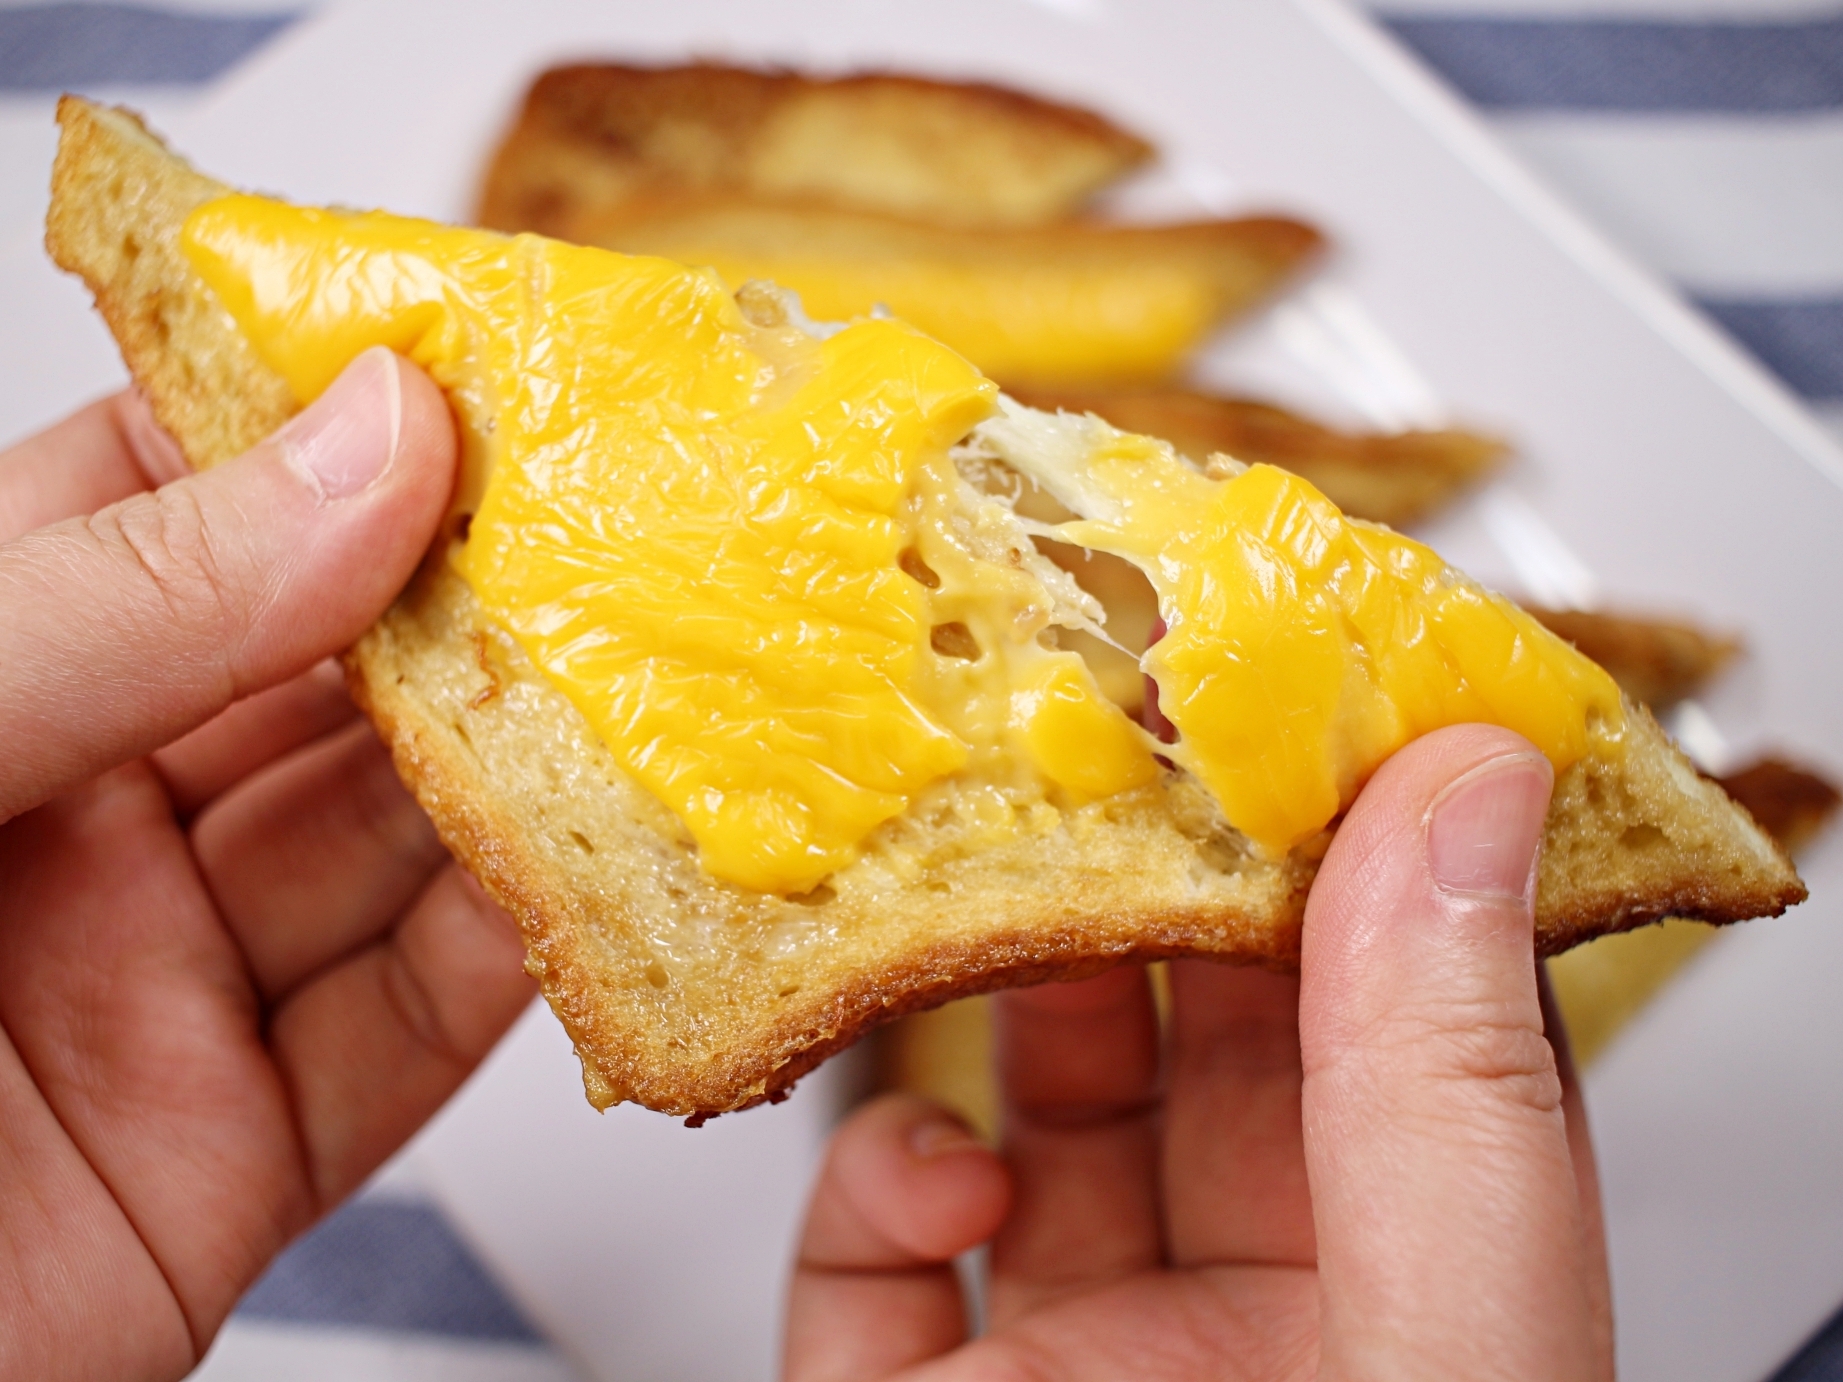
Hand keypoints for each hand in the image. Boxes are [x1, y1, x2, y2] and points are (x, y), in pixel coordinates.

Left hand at [0, 350, 534, 1380]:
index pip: (175, 494)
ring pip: (398, 852)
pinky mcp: (228, 1157)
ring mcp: (157, 990)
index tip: (498, 369)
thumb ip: (117, 607)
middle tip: (634, 539)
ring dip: (531, 783)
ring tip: (662, 700)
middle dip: (480, 607)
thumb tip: (372, 449)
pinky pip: (409, 1040)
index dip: (335, 421)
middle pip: (328, 678)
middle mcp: (70, 824)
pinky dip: (523, 976)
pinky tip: (602, 892)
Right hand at [785, 726, 1612, 1379]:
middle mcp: (1249, 1332)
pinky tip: (929, 1170)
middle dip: (1160, 883)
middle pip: (1211, 1046)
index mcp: (1417, 1307)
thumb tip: (1467, 804)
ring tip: (1005, 881)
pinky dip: (873, 1184)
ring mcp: (1080, 1361)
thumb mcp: (1438, 1344)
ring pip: (1036, 1112)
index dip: (1369, 852)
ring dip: (1007, 981)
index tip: (1308, 707)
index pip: (1416, 1028)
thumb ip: (1447, 1092)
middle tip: (1122, 737)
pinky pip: (870, 1259)